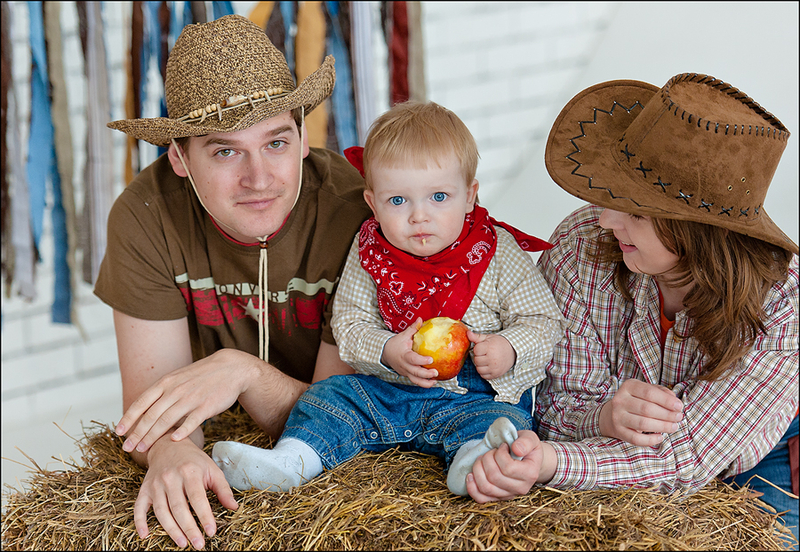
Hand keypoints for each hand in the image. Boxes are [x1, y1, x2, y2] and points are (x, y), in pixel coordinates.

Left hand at [116, 349, 257, 453]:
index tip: (119, 432)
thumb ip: (162, 392)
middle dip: (137, 434)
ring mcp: (191, 398)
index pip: (141, 402)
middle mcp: (175, 390)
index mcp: (166, 383)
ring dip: (152, 436)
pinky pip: (191, 421)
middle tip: (127, 448)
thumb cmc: (202, 376)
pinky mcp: (206, 406)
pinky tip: (173, 441)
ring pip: (166, 420)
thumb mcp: (178, 378)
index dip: (128, 418)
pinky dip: (181, 431)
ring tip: (142, 449)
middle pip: (151, 415)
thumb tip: (144, 408)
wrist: (231, 368)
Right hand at [135, 435, 237, 548]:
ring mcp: (156, 484)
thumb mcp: (212, 469)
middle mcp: (170, 478)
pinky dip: (140, 522)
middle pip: (179, 507)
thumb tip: (234, 507)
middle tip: (198, 544)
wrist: (169, 445)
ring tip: (183, 543)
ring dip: (171, 529)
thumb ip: (223, 489)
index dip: (204, 516)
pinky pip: (139, 507)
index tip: (211, 531)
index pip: (198, 498)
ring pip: (161, 511)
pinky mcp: (144, 489)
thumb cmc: (194, 461)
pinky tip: (144, 535)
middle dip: (189, 528)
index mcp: (190, 472)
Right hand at [381, 318, 438, 386]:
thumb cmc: (395, 344)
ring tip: (435, 381)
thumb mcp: (403, 335)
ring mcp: (405, 372)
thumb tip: (421, 319)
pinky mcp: (407, 375)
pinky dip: (423, 383)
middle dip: (426, 374)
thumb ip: (413, 328)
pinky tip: (432, 382)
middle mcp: (404, 365)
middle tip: (436, 372)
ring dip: (425, 382)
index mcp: (404, 355)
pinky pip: (415, 381)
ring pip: (415, 380)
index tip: (431, 359)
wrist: (385, 353)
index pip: (413, 359)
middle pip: (415, 372)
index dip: (421, 360)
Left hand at [466, 430, 543, 501]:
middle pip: (494, 477)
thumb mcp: (530, 439)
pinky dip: (472, 487)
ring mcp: (508, 495)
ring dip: (478, 469)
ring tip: (482, 459)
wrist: (528, 461)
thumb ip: (526, 442)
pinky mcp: (498, 497)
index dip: (500, 454)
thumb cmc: (527, 448)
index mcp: (530, 474)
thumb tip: (516, 449)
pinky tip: (471, 475)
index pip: (508, 468)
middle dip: (487, 459)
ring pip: (486, 487)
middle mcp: (520, 488)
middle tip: (491, 452)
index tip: (502, 446)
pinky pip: (481, 498)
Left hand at [467, 331, 515, 379]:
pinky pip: (483, 376)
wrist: (513, 351)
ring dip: (480, 365)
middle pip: (476, 360)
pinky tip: (488, 366)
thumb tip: (467, 333)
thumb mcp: (489, 338)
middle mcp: (492, 359)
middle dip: (479, 357)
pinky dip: (484, 372)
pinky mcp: (496, 374)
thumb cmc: (499, 344)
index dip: (478, 349)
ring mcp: (494, 368)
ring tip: (486, 360)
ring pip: (478, 369)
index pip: (476, 350)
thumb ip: (477, 337)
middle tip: (485, 354)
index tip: (483, 348)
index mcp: (490, 348)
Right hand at [599, 379, 683, 446]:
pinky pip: (636, 439)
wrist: (611, 414)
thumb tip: (674, 400)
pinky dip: (650, 440)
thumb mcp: (645, 390)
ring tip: (673, 427)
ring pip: (643, 424)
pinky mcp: (618, 431)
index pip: (649, 393)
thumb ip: (661, 392)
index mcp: (628, 386)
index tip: (679, 406)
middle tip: (679, 417)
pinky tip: (660, 437)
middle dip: (667, 414)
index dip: (667, 401)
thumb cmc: (635, 401)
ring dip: (662, 426)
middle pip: (647, 409)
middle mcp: (620, 400)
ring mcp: (617, 416)